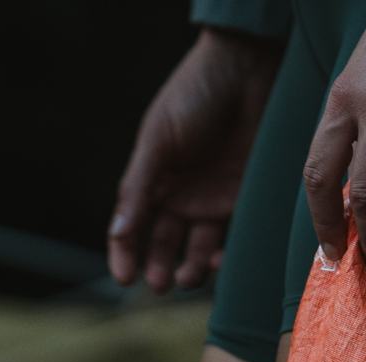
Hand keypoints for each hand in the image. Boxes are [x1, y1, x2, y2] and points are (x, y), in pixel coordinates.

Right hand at [109, 28, 283, 292]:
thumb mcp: (159, 139)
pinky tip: (218, 261)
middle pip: (163, 242)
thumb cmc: (194, 96)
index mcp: (151, 177)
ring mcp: (211, 199)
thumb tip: (119, 234)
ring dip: (190, 268)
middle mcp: (179, 193)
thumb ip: (139, 187)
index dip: (124, 252)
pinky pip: (231, 239)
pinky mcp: (243, 202)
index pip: (132, 224)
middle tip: (158, 285)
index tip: (123, 279)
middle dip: (158, 266)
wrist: (247, 72)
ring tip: (186, 279)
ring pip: (196, 248)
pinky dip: (223, 257)